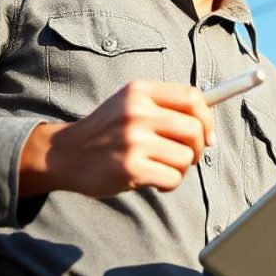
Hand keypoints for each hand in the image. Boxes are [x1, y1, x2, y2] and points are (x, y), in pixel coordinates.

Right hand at [19, 80, 213, 196]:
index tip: (208, 135)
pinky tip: (152, 180)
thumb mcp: (131, 105)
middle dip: (198, 148)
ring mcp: (133, 140)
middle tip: (187, 157)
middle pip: (194, 129)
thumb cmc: (107, 132)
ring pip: (186, 157)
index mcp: (140, 91)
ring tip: (161, 168)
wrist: (65, 155)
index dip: (207, 118)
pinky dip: (168, 184)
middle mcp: (137, 112)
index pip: (192, 97)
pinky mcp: (130, 168)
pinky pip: (173, 178)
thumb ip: (166, 108)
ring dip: (181, 169)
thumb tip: (210, 130)